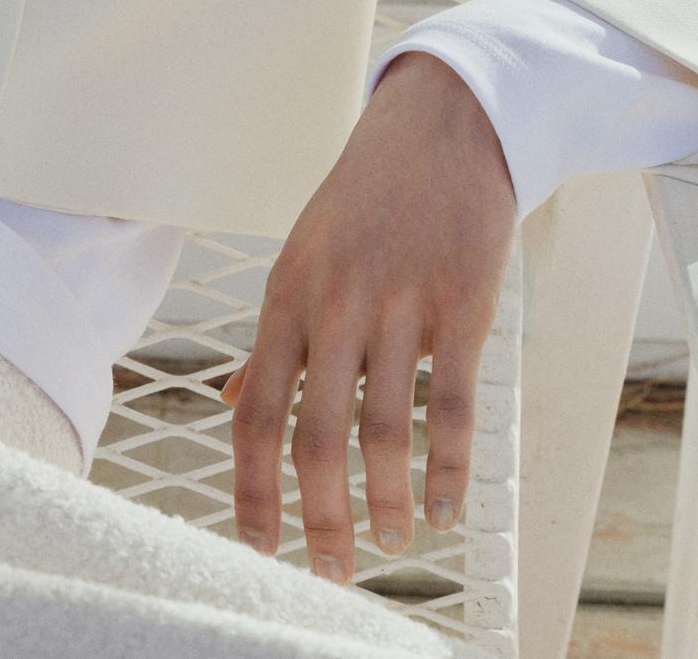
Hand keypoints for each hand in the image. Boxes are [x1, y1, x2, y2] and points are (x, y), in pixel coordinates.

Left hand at [218, 51, 517, 582]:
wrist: (439, 127)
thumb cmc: (364, 199)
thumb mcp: (302, 257)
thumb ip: (273, 337)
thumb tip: (236, 404)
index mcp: (286, 295)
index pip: (256, 412)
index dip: (253, 489)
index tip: (258, 547)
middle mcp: (336, 304)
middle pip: (316, 435)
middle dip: (321, 516)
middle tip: (331, 570)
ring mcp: (400, 305)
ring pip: (385, 427)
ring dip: (388, 500)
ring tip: (392, 539)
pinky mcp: (462, 306)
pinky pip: (453, 405)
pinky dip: (451, 467)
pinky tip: (449, 506)